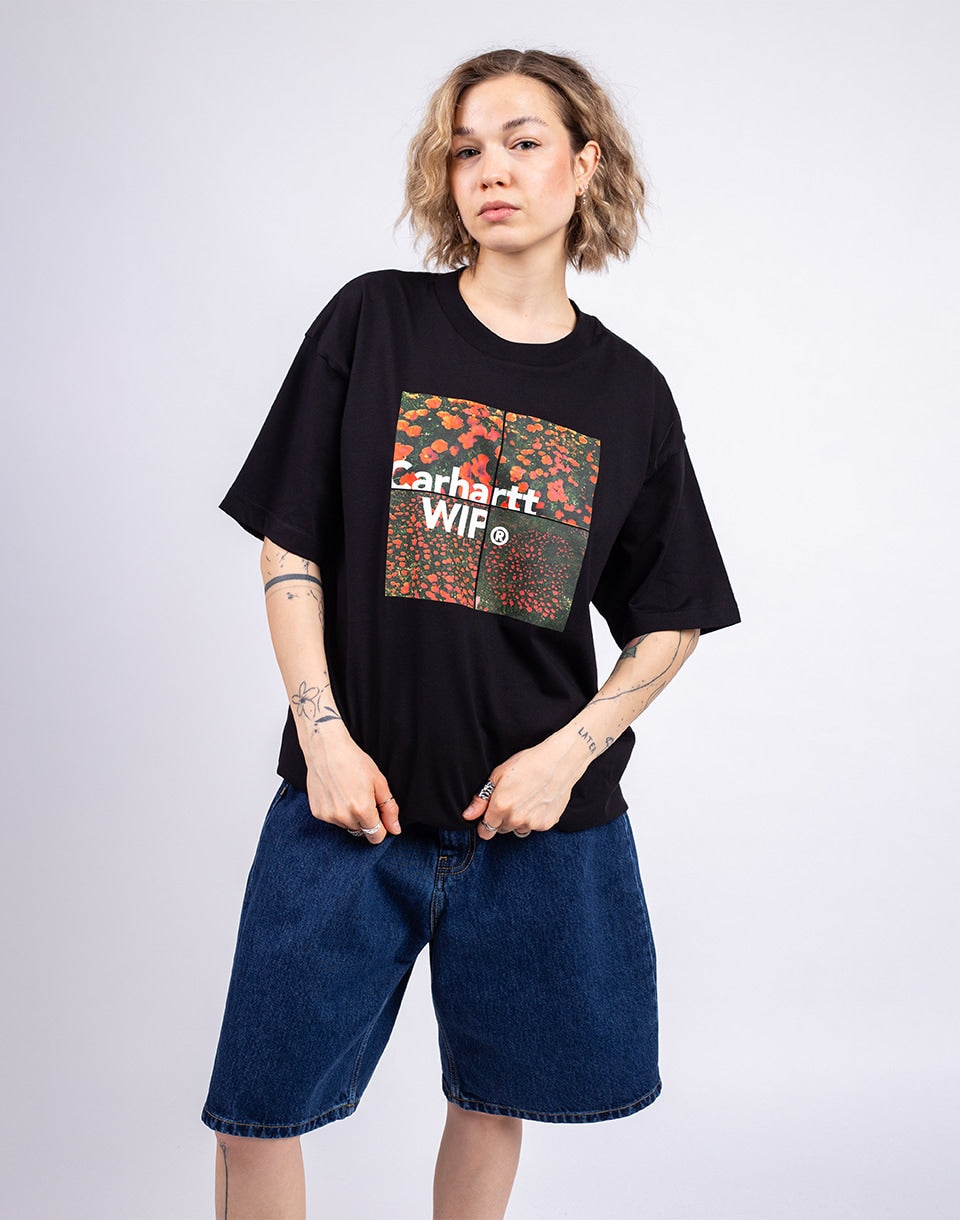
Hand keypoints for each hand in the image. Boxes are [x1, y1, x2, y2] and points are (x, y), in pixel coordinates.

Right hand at [304, 723, 399, 844]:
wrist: (326, 749)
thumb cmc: (354, 761)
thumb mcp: (379, 782)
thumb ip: (389, 809)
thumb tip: (395, 830)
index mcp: (362, 809)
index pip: (376, 836)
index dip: (381, 828)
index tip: (379, 816)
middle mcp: (344, 816)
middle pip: (362, 831)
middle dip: (366, 819)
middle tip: (362, 796)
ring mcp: (329, 816)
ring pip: (347, 826)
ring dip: (350, 816)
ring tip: (348, 793)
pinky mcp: (318, 813)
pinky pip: (333, 820)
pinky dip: (337, 811)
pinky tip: (336, 794)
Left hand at [461, 734, 583, 839]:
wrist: (559, 762)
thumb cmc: (528, 763)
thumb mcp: (498, 775)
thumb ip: (481, 799)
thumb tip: (468, 815)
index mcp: (500, 807)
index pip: (485, 831)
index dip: (485, 824)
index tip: (489, 817)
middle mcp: (516, 819)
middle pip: (501, 830)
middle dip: (502, 820)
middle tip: (511, 800)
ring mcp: (532, 823)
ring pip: (518, 829)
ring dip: (518, 820)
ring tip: (526, 800)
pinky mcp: (547, 824)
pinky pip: (534, 827)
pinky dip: (534, 818)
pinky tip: (538, 802)